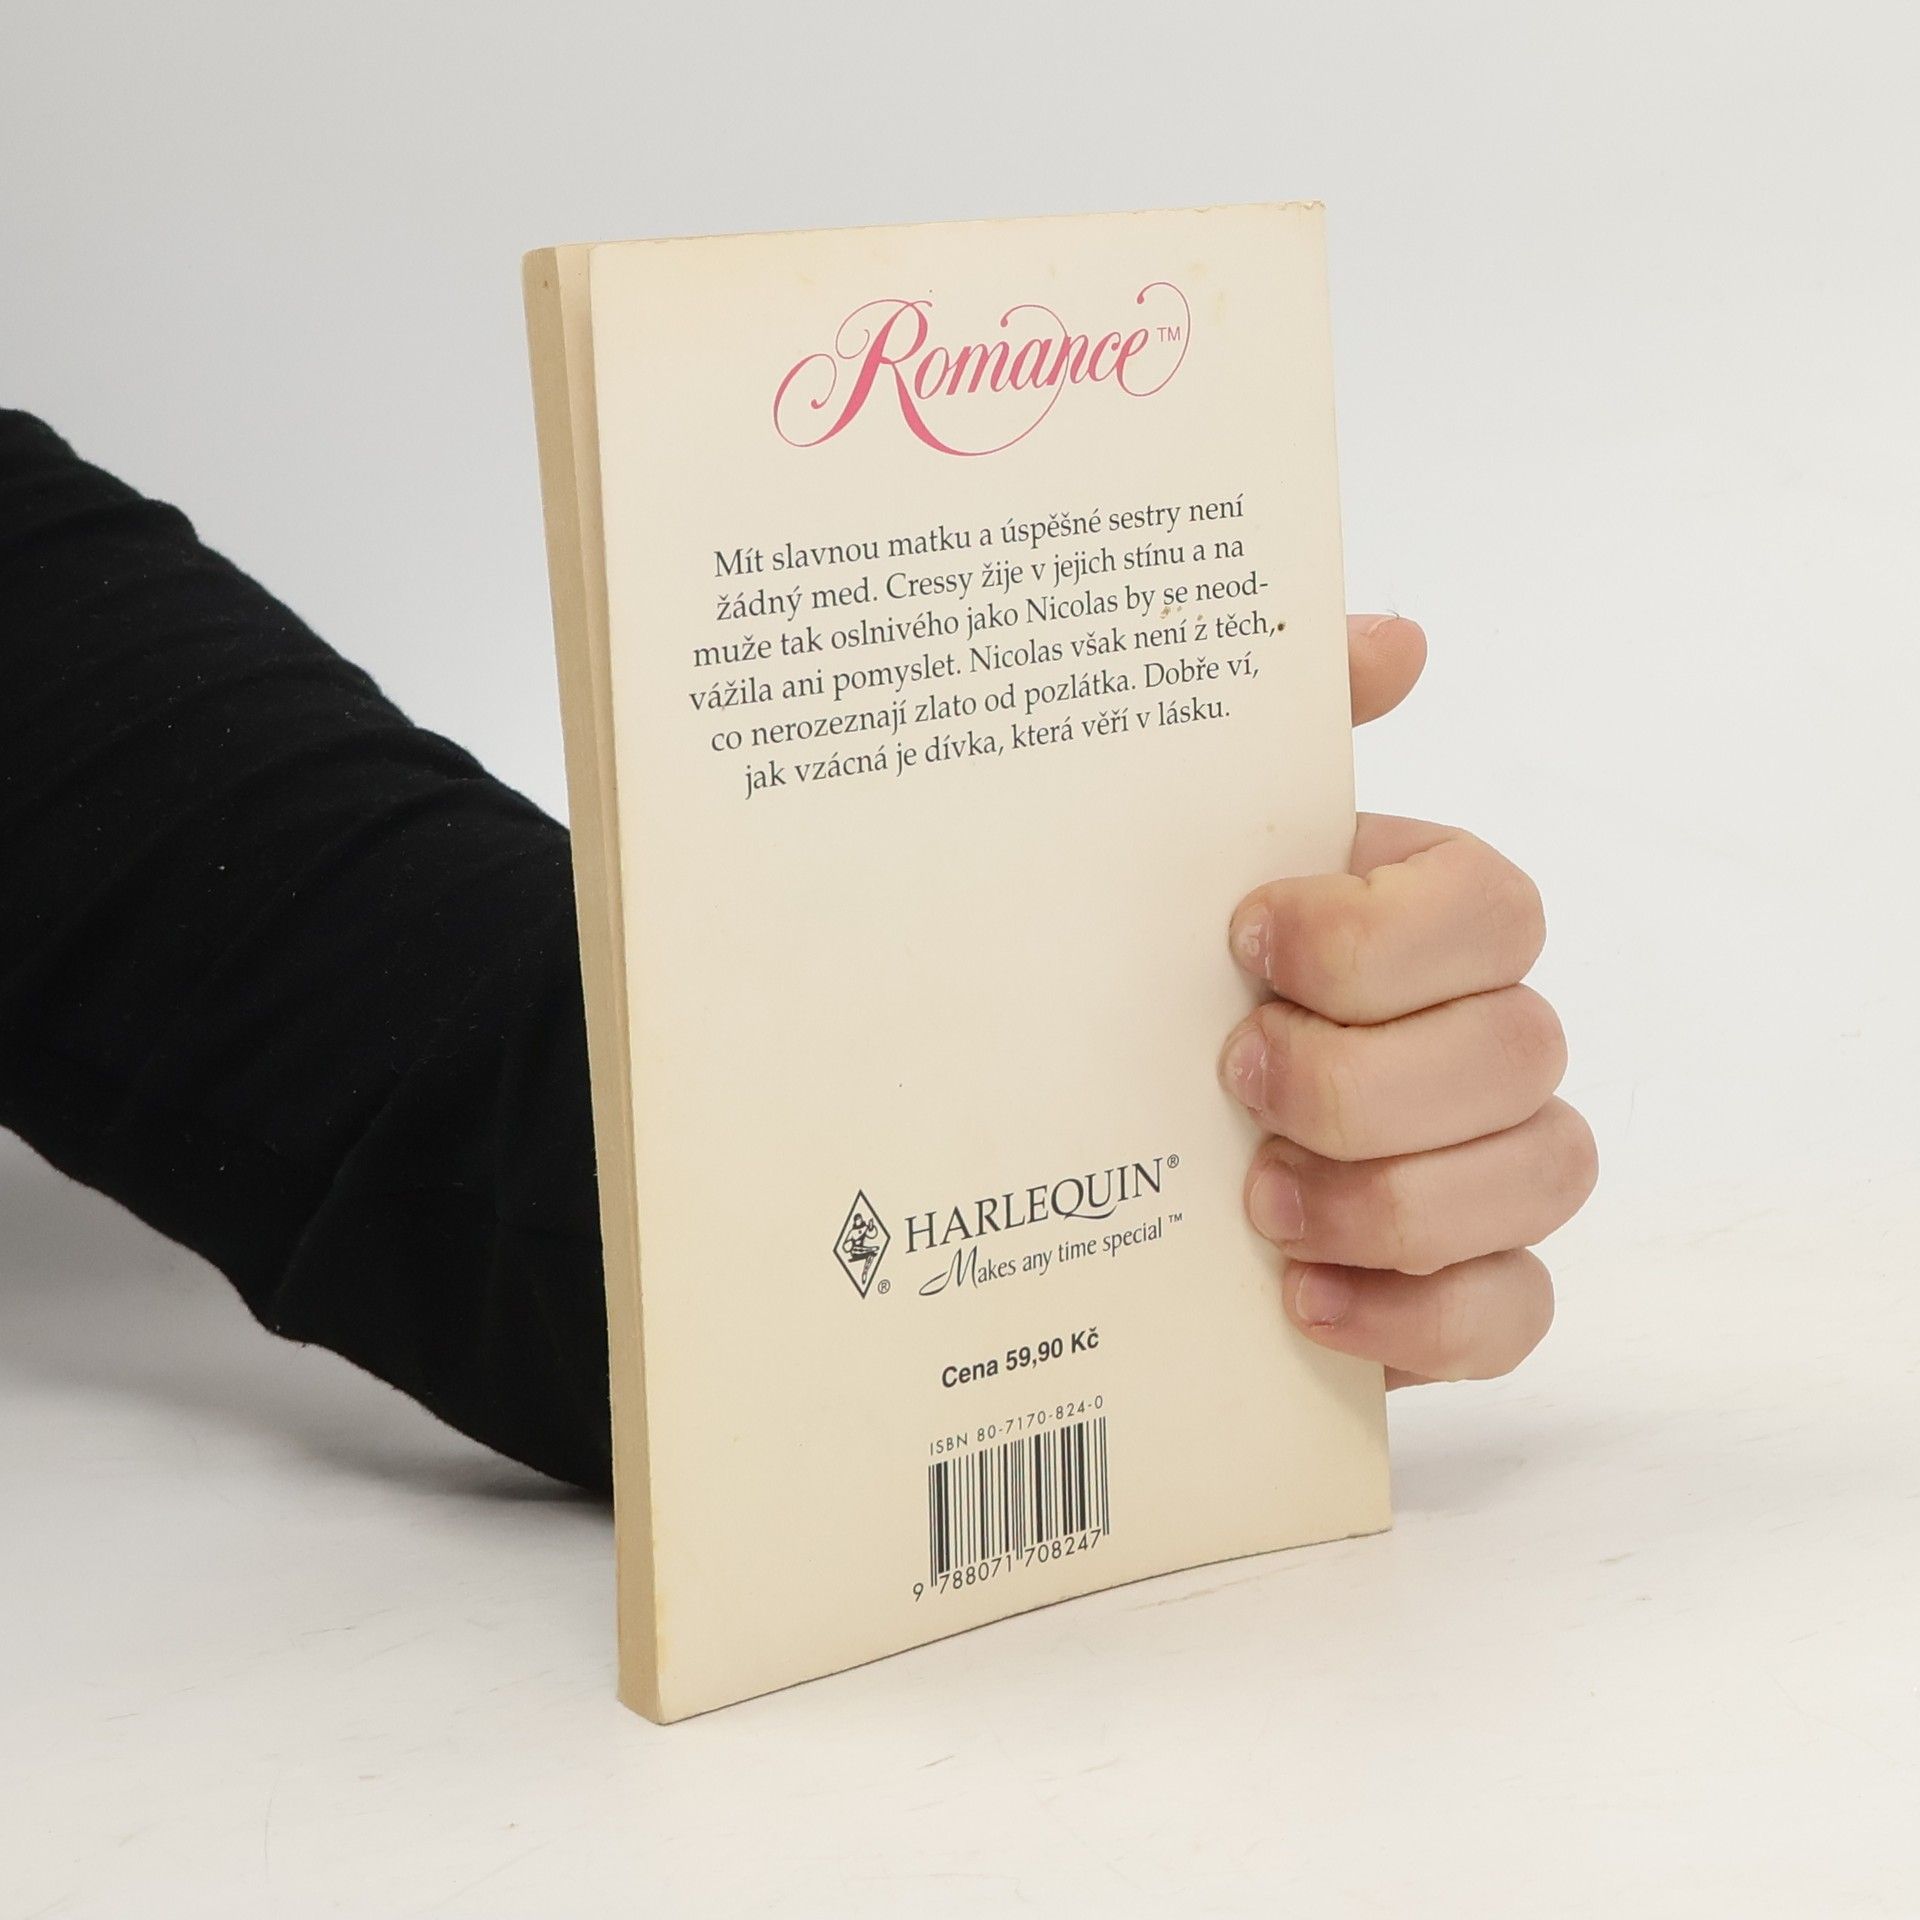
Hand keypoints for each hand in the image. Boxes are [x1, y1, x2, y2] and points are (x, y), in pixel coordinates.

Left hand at [1219, 615, 1596, 1385]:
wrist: (1123, 1134)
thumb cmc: (1174, 976)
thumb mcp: (1191, 845)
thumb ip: (1283, 724)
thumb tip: (1397, 637)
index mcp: (1432, 919)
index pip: (1493, 911)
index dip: (1379, 937)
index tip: (1245, 942)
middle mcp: (1486, 1034)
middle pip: (1518, 1051)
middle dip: (1364, 1078)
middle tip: (1233, 1078)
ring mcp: (1492, 1164)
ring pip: (1541, 1175)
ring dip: (1390, 1198)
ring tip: (1257, 1201)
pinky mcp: (1469, 1284)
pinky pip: (1515, 1311)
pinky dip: (1417, 1316)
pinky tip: (1302, 1299)